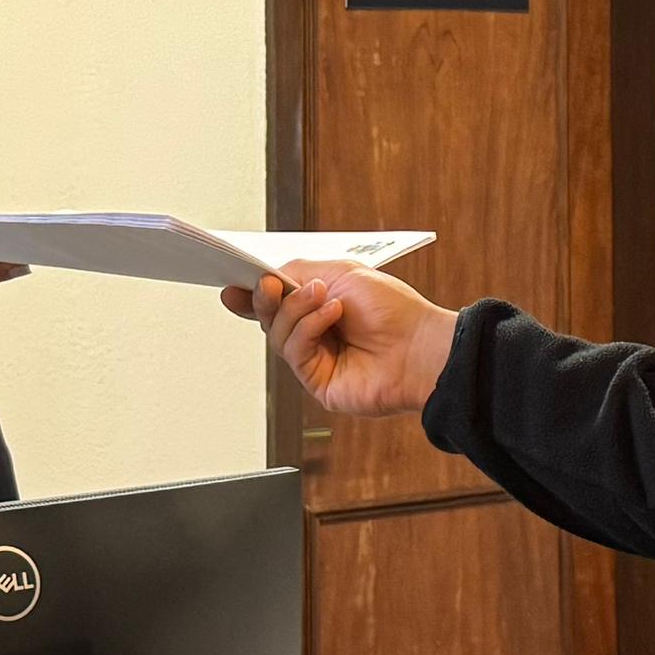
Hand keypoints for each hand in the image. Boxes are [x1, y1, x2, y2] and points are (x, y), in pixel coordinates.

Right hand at [223, 262, 456, 417]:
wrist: (420, 346)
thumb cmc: (394, 309)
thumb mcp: (341, 272)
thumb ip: (298, 272)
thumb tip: (268, 277)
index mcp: (321, 305)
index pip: (278, 300)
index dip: (253, 293)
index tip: (233, 283)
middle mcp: (316, 333)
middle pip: (270, 318)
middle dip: (265, 298)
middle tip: (268, 285)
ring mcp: (316, 359)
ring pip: (278, 334)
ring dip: (296, 310)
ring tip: (323, 296)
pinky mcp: (317, 382)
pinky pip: (294, 352)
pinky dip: (309, 328)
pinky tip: (331, 315)